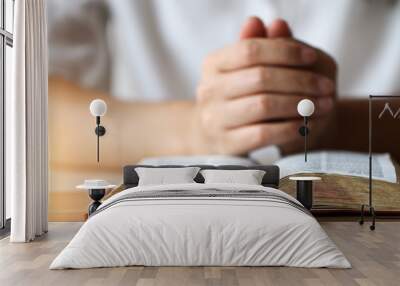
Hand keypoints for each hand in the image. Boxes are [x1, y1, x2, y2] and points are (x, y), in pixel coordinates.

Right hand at [193, 17, 335, 154]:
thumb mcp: (251, 69)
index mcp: (213, 64)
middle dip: (301, 81)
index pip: (250, 50)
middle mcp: (208, 90)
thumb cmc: (242, 96)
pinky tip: (306, 123)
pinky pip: (263, 133)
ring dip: (300, 104)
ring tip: (323, 105)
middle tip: (327, 87)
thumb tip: (277, 24)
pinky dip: (290, 127)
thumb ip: (265, 46)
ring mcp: (214, 118)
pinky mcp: (226, 144)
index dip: (285, 51)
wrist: (221, 136)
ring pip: (263, 105)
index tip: (312, 57)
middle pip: (260, 77)